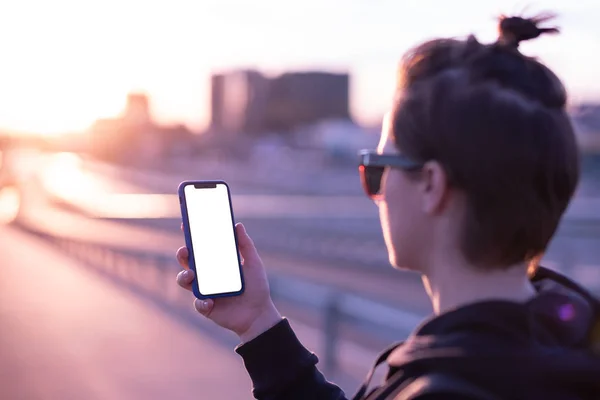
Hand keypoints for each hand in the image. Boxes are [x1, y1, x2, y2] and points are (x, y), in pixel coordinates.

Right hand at [176, 223, 281, 342]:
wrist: (259, 313)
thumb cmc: (257, 287)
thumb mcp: (253, 263)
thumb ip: (246, 245)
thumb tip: (238, 225)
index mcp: (216, 263)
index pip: (200, 248)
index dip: (191, 237)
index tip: (186, 225)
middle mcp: (207, 276)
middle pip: (187, 262)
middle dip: (182, 255)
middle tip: (185, 251)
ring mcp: (205, 291)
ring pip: (185, 281)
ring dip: (184, 276)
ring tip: (191, 275)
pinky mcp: (206, 307)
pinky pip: (198, 303)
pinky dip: (202, 302)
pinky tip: (210, 302)